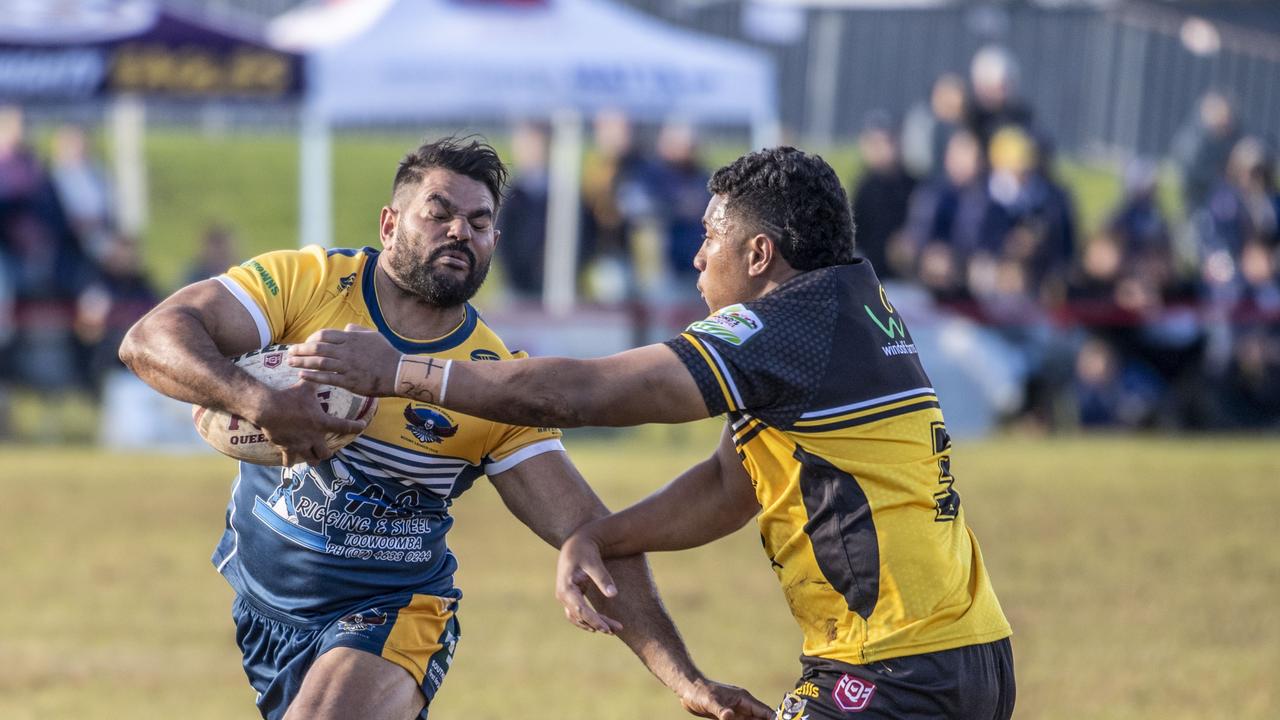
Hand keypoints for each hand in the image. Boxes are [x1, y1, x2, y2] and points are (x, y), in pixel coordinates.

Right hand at [249, 380, 367, 465]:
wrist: (268, 407)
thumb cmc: (289, 396)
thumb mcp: (305, 387)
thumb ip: (316, 380)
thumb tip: (323, 367)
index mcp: (322, 422)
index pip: (346, 427)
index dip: (357, 427)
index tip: (362, 425)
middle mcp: (314, 437)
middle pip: (326, 453)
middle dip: (328, 452)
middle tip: (326, 448)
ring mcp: (300, 445)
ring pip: (312, 460)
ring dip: (313, 459)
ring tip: (312, 455)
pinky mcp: (287, 448)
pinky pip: (290, 461)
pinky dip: (290, 462)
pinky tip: (291, 461)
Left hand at [288, 324, 400, 396]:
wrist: (397, 372)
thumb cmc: (386, 353)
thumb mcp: (373, 335)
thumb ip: (357, 330)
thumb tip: (347, 328)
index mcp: (350, 338)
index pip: (324, 335)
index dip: (311, 338)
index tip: (305, 343)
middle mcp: (346, 351)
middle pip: (317, 348)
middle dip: (300, 349)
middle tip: (289, 352)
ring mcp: (347, 366)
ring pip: (319, 363)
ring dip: (302, 362)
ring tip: (291, 363)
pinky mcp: (349, 381)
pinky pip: (326, 378)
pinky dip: (312, 376)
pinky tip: (302, 375)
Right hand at [555, 530, 622, 634]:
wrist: (576, 543)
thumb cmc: (585, 551)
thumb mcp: (593, 562)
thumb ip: (602, 578)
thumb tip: (613, 595)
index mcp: (566, 588)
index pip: (580, 610)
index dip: (594, 620)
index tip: (607, 628)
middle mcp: (563, 596)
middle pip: (581, 617)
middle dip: (597, 624)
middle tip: (615, 630)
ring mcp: (566, 597)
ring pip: (579, 618)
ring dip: (594, 624)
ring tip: (612, 630)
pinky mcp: (571, 597)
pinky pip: (579, 613)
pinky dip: (589, 620)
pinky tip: (601, 624)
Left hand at [680, 678, 774, 719]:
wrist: (688, 690)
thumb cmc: (699, 692)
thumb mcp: (710, 702)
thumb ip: (721, 710)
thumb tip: (729, 717)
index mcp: (743, 699)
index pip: (764, 711)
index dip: (774, 718)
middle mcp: (742, 705)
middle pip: (760, 718)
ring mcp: (736, 711)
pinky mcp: (728, 717)